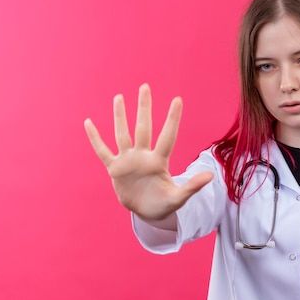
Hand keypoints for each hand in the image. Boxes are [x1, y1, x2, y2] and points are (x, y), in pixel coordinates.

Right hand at [84, 83, 212, 220]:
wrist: (147, 213)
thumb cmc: (164, 204)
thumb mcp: (178, 198)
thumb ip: (192, 186)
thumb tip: (211, 175)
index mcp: (159, 162)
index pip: (168, 136)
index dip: (172, 119)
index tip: (178, 100)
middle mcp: (143, 156)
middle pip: (143, 128)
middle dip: (144, 108)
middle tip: (145, 87)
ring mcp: (128, 161)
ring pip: (122, 134)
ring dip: (120, 117)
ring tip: (119, 97)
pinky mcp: (115, 169)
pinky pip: (103, 151)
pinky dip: (95, 138)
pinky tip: (88, 123)